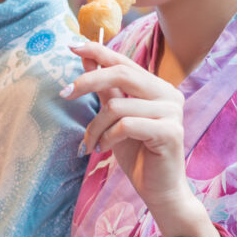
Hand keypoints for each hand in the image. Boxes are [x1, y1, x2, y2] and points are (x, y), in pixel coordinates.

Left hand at [63, 42, 189, 212]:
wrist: (159, 191)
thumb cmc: (137, 154)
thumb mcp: (115, 118)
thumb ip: (105, 89)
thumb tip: (87, 59)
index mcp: (157, 87)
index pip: (124, 61)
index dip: (98, 51)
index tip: (72, 45)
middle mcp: (169, 94)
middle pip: (121, 74)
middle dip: (87, 81)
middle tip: (64, 93)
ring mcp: (172, 112)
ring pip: (117, 106)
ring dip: (95, 126)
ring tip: (93, 142)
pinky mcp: (170, 132)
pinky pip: (125, 125)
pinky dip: (108, 137)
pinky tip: (105, 148)